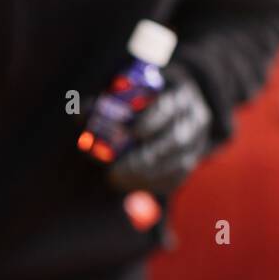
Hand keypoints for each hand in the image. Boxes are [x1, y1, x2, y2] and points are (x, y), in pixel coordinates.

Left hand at [107, 65, 212, 195]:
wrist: (174, 108)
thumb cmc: (142, 100)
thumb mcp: (126, 94)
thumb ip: (102, 103)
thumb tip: (81, 114)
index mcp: (180, 94)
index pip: (168, 107)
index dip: (150, 121)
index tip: (130, 133)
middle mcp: (195, 118)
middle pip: (176, 140)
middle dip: (145, 158)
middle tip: (115, 171)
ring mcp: (198, 142)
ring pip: (180, 164)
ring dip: (147, 176)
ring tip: (118, 180)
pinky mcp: (193, 162)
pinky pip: (178, 179)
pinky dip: (154, 185)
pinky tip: (132, 186)